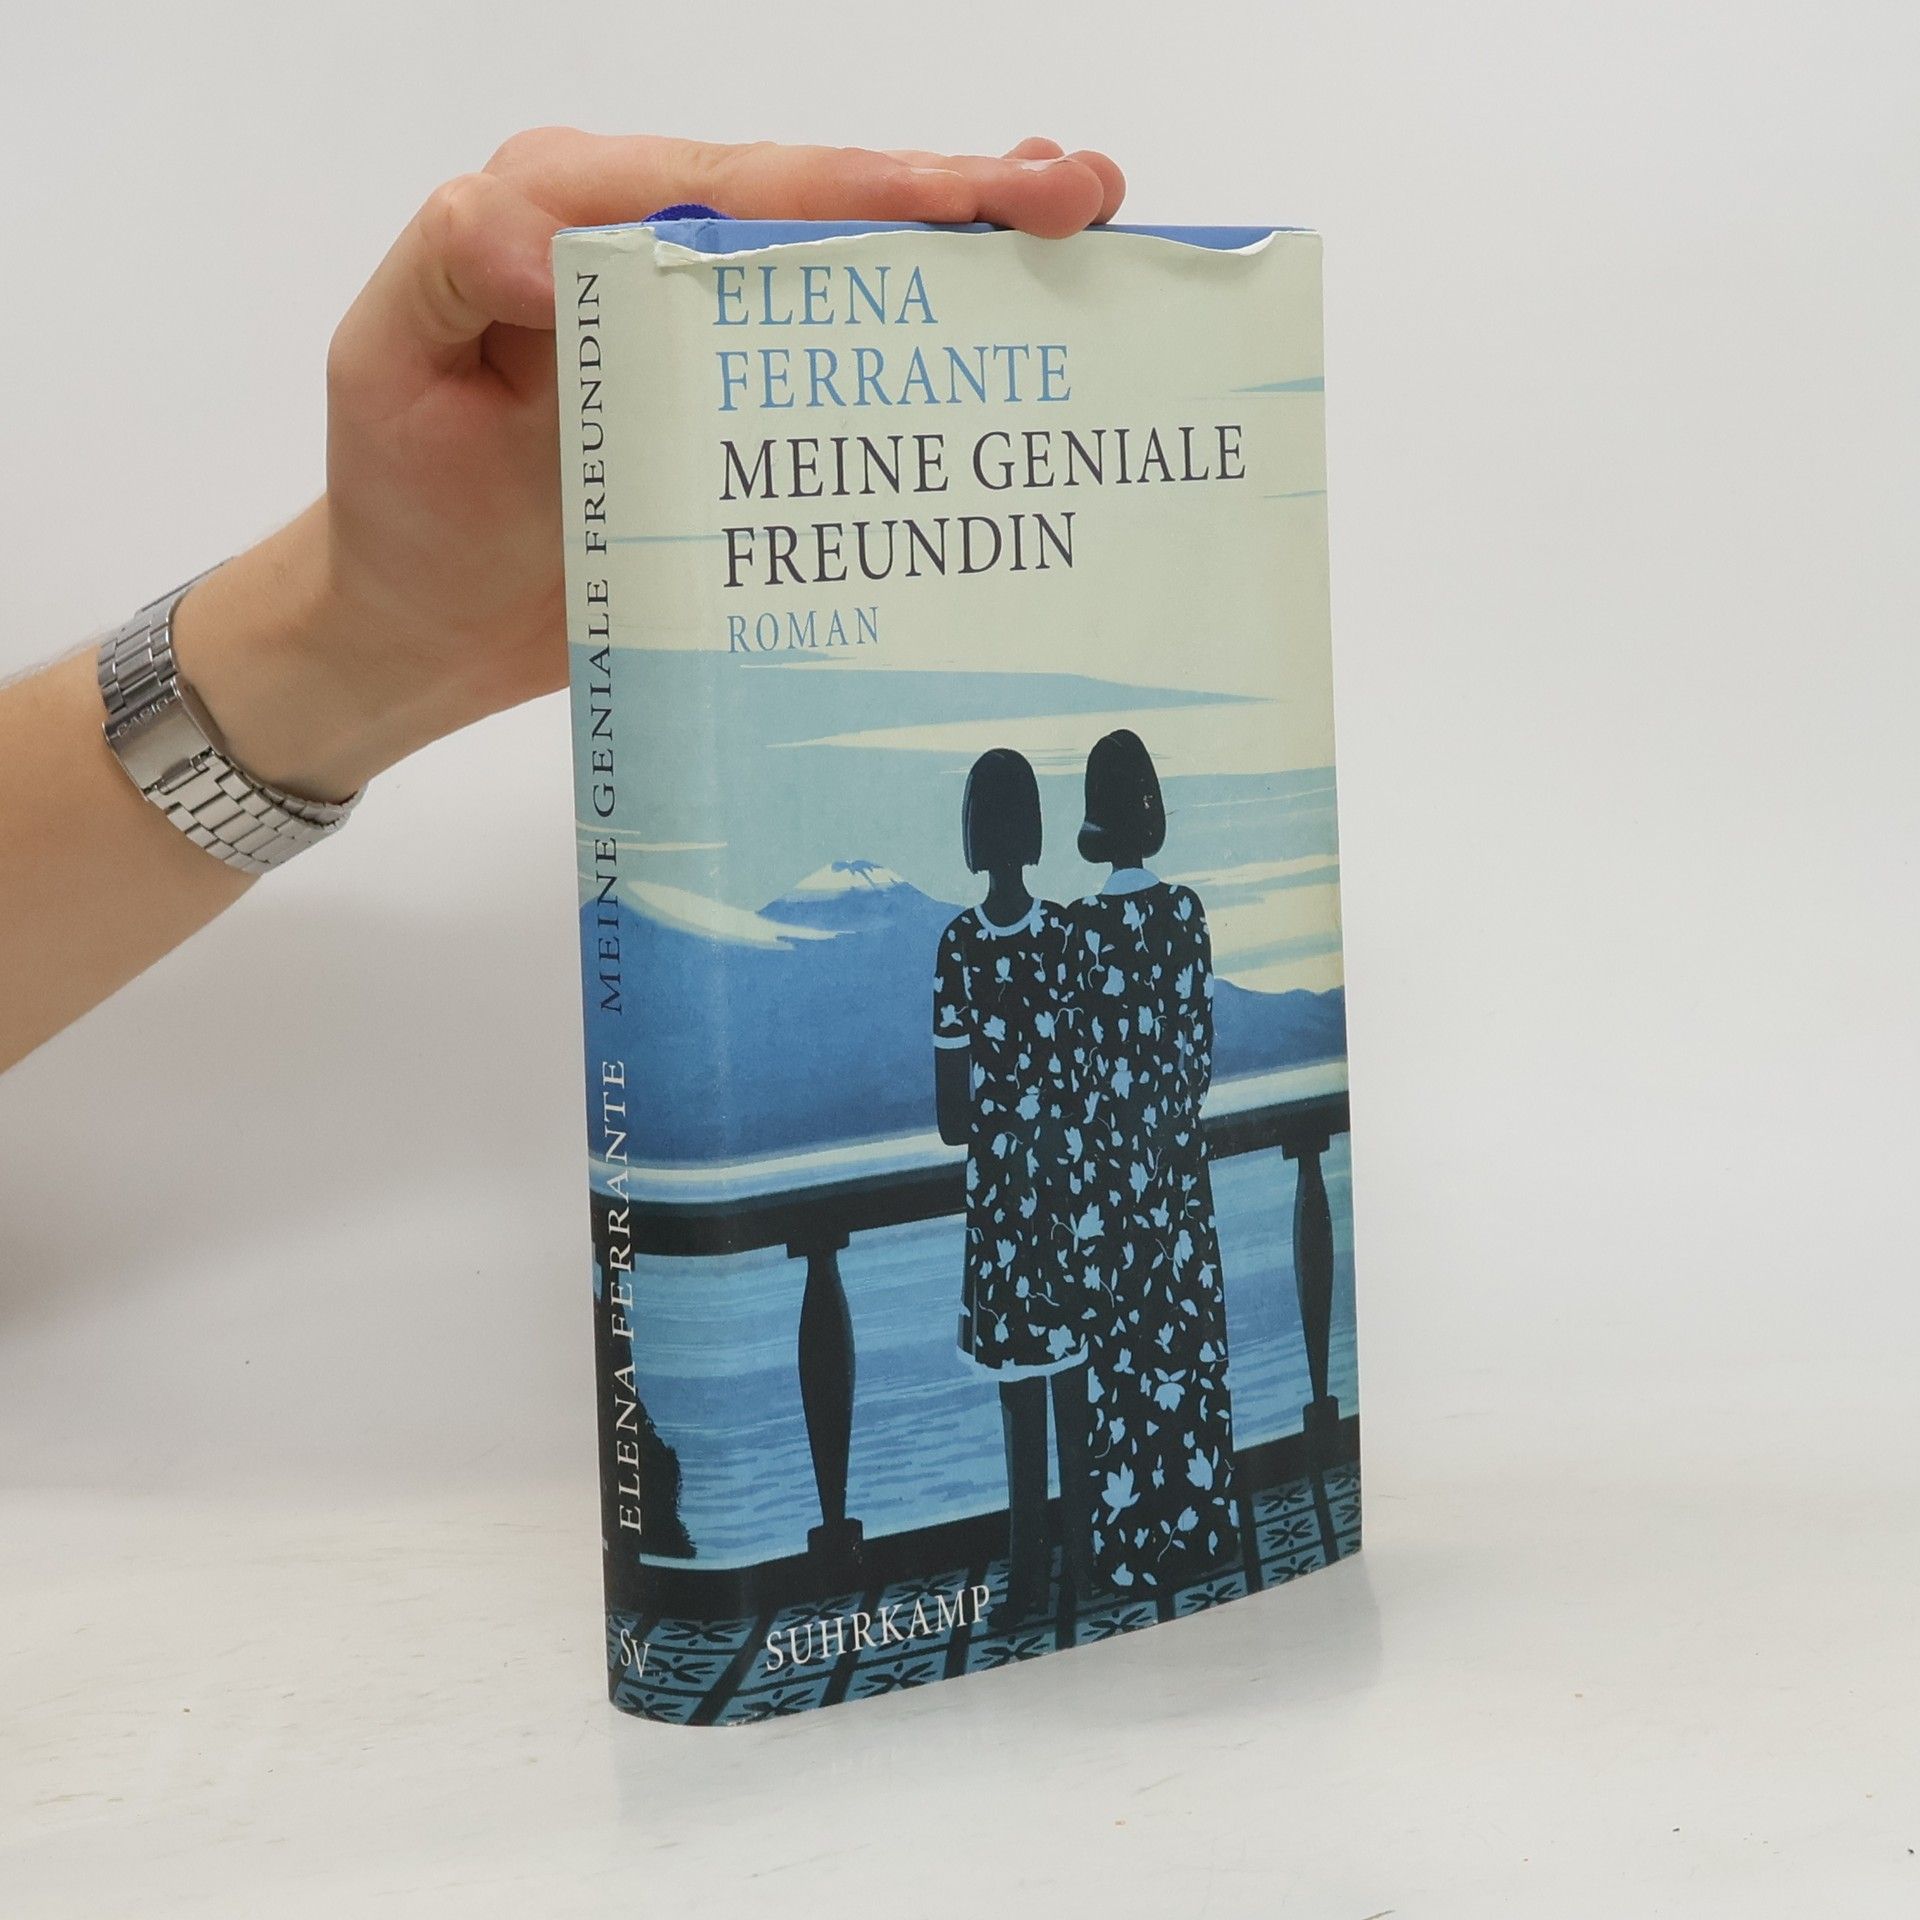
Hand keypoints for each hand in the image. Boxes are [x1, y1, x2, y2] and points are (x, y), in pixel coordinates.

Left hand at [176, 131, 1126, 801]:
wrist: (421, 629)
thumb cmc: (401, 496)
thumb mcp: (394, 362)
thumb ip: (457, 264)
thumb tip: (556, 241)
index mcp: (586, 213)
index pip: (744, 187)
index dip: (868, 188)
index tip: (978, 198)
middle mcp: (666, 263)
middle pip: (828, 215)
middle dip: (960, 199)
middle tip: (1079, 199)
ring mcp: (716, 352)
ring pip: (855, 287)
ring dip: (972, 264)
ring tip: (1085, 242)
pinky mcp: (745, 431)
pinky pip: (845, 385)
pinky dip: (933, 362)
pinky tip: (1012, 351)